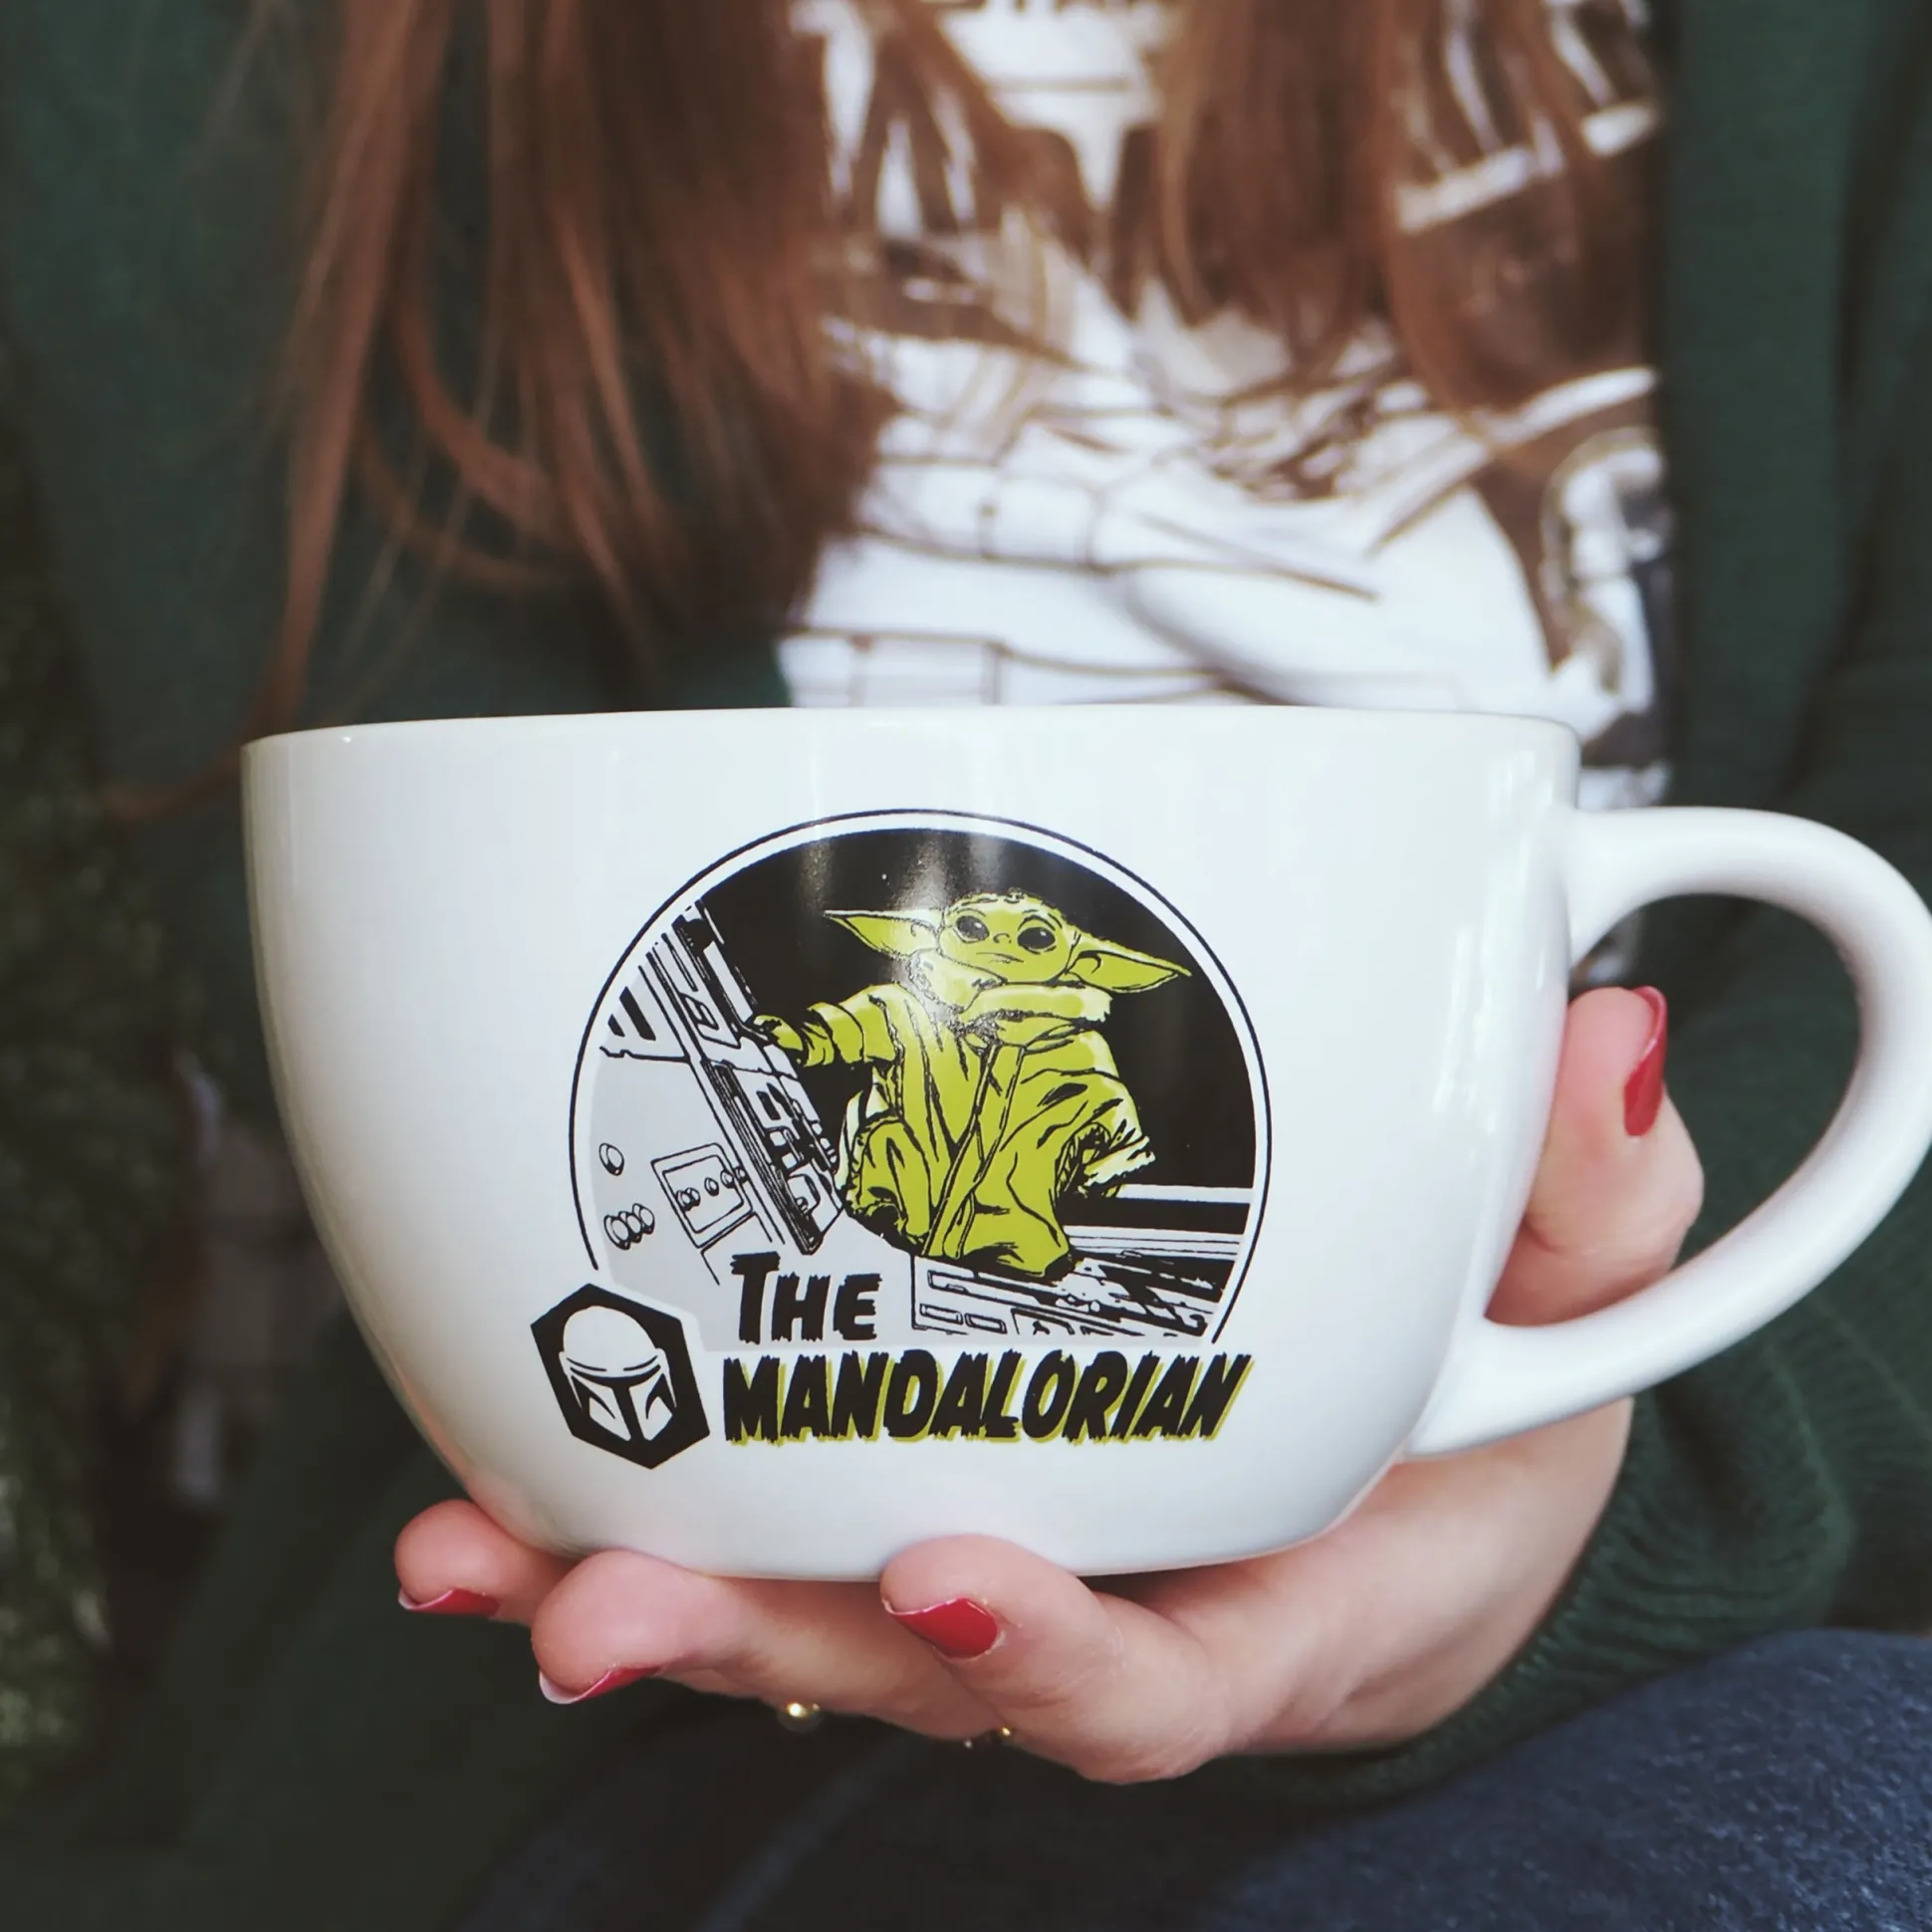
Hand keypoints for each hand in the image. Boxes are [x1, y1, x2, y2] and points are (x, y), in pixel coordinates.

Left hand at [398, 987, 1698, 1780]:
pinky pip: (784, 1520)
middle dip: (756, 1647)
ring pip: (812, 1615)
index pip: (1176, 1676)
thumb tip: (1593, 1037)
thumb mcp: (1592, 1306)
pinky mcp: (927, 1492)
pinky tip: (520, 1456)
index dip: (1058, 1658)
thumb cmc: (1501, 1403)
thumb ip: (1600, 1197)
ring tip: (474, 1555)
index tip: (947, 1572)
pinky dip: (657, 1500)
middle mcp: (1126, 1611)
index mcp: (1303, 1602)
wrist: (1428, 1465)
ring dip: (643, 1590)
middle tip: (586, 1609)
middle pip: (924, 1674)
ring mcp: (1015, 1561)